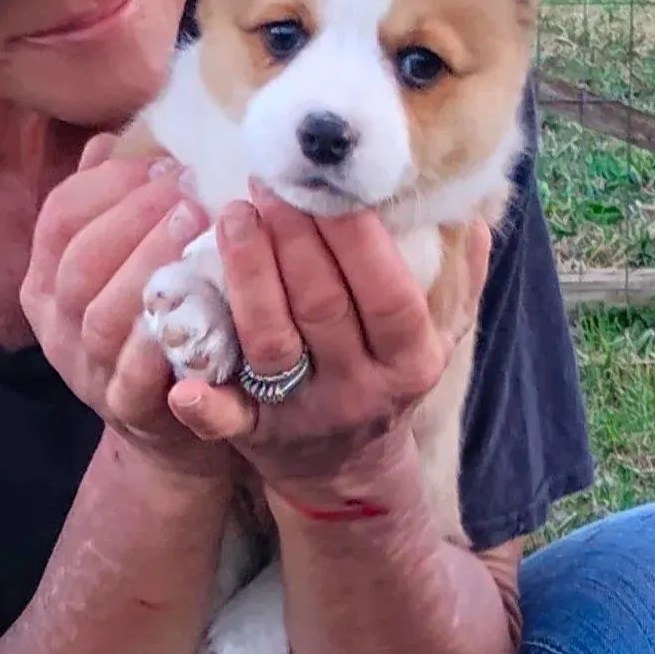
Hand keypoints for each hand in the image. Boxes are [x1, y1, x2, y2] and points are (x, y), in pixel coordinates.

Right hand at [20, 136, 230, 478]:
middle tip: (186, 189)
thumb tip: (108, 140)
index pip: (58, 218)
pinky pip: (133, 372)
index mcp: (47, 282)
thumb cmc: (152, 326)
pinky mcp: (127, 410)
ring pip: (101, 314)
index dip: (107, 185)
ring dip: (147, 265)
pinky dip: (158, 336)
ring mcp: (87, 372)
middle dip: (131, 217)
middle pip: (78, 262)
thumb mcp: (123, 265)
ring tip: (195, 227)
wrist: (174, 426)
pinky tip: (191, 301)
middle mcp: (57, 326)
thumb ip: (110, 206)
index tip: (161, 163)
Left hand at [167, 190, 492, 495]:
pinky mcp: (254, 435)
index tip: (327, 185)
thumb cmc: (389, 380)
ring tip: (231, 216)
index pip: (386, 292)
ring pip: (271, 341)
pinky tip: (181, 386)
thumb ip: (459, 276)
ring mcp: (303, 413)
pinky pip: (226, 421)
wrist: (350, 472)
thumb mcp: (439, 337)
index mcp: (410, 360)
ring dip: (248, 276)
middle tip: (267, 181)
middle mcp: (359, 389)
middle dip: (293, 237)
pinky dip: (203, 407)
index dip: (354, 238)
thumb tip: (473, 212)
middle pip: (322, 306)